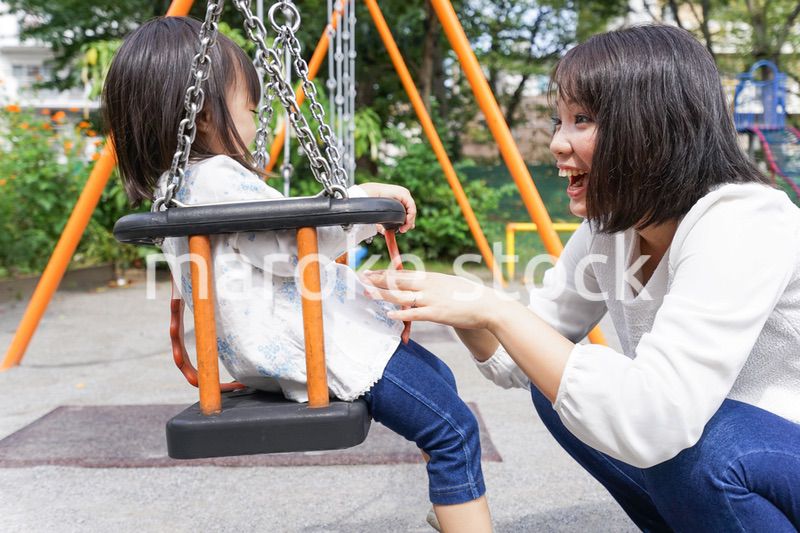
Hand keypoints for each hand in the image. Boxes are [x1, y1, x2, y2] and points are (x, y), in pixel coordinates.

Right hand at [358, 183, 416, 233]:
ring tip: (404, 228)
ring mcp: (405, 194)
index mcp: (399, 199)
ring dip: (409, 221)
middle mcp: (403, 196)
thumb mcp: (382, 216)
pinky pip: (411, 207)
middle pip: (410, 211)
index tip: (404, 229)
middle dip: (409, 222)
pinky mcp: (405, 194)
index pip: (408, 211)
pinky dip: (410, 216)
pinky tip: (406, 222)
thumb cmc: (373, 203)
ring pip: (412, 210)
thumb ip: (386, 223)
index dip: (408, 221)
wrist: (369, 195)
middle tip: (403, 230)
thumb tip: (388, 231)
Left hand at [360, 269, 505, 329]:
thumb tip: (420, 285)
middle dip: (378, 280)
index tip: (370, 272)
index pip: (402, 273)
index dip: (384, 273)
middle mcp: (428, 285)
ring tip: (368, 294)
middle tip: (361, 279)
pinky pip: (415, 314)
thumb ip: (432, 284)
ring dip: (383, 295)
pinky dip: (401, 313)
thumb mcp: (448, 283)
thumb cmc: (469, 296)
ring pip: (402, 296)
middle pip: (398, 281)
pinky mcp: (436, 314)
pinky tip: (389, 314)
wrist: (487, 305)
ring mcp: (431, 299)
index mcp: (430, 277)